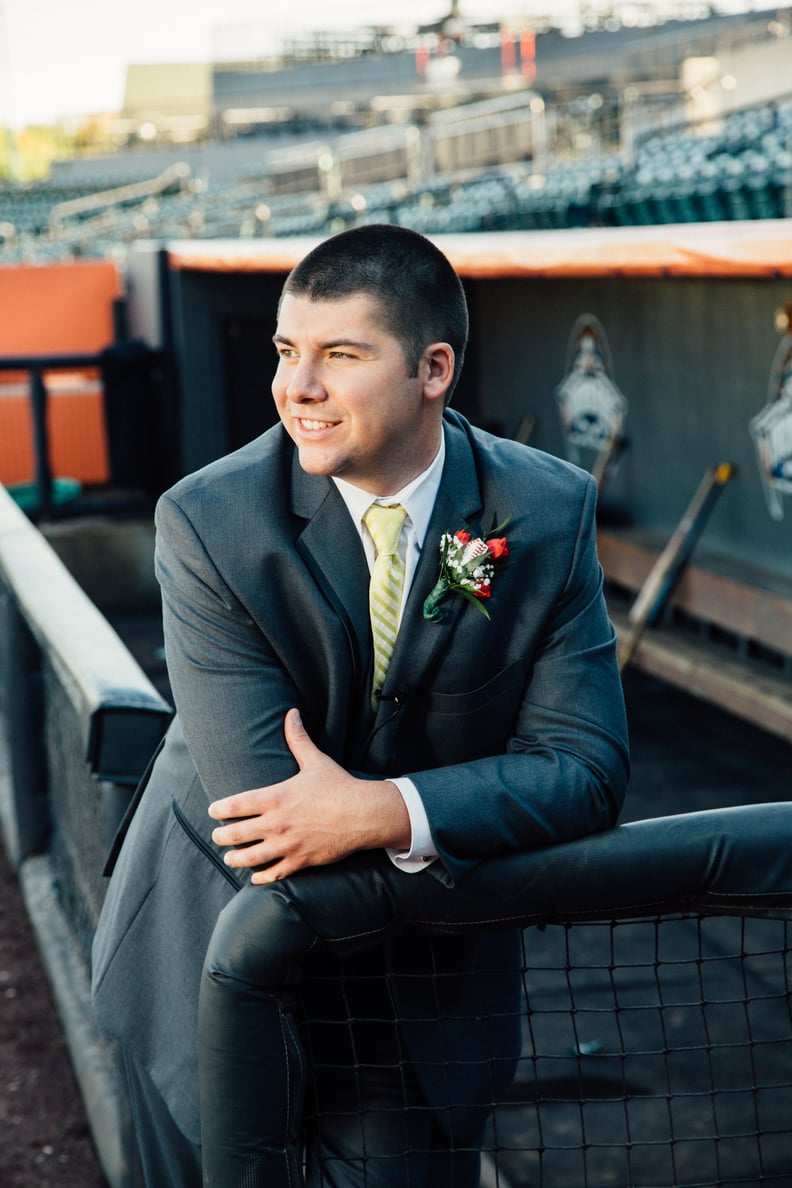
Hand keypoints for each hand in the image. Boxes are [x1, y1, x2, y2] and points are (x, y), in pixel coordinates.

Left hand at [208, 708, 410, 884]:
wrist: (363, 815)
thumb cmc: (338, 786)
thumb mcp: (315, 760)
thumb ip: (298, 739)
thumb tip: (291, 713)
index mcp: (275, 798)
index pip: (236, 805)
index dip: (219, 809)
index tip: (213, 811)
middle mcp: (276, 824)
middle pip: (236, 835)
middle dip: (222, 837)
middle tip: (217, 836)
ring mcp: (287, 845)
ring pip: (250, 858)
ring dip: (235, 858)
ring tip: (230, 857)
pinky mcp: (300, 861)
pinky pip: (273, 874)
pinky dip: (261, 876)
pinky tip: (255, 876)